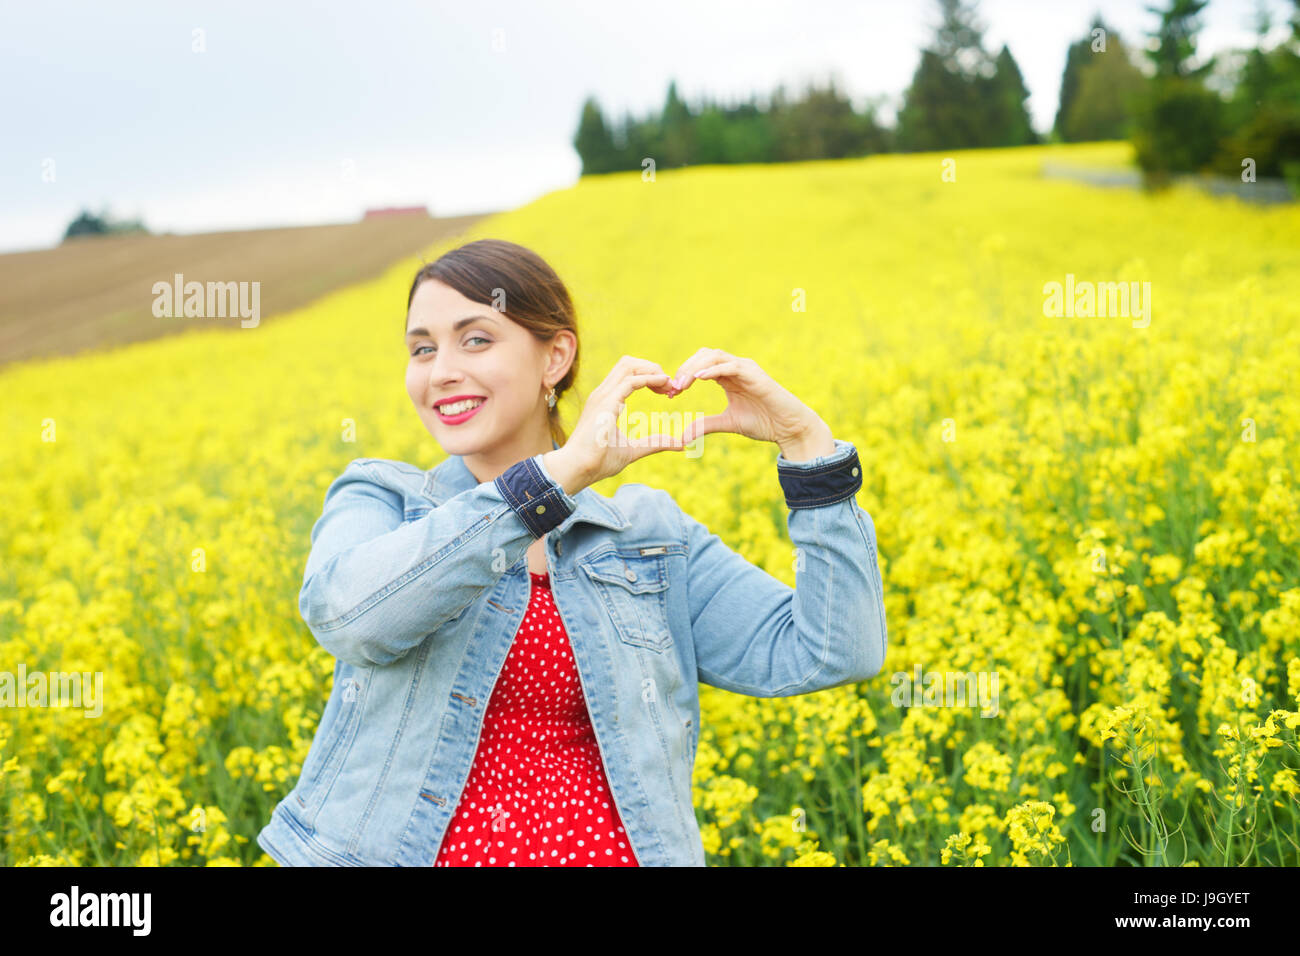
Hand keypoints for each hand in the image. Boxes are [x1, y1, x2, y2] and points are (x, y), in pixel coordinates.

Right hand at [553, 355, 685, 486]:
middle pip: (629, 363)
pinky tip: (663, 384)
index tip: (666, 390)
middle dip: (652, 368)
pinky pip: (631, 381)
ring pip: (629, 365)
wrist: (577, 469)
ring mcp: (603, 396)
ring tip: (667, 385)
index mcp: (606, 401)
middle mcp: (603, 393)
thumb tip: (680, 445)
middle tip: (669, 386)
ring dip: (652, 370)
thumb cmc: (598, 461)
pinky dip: (649, 379)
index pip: (627, 373)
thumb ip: (654, 444)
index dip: (649, 375)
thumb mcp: (633, 450)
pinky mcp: (606, 403)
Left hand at [666, 348, 828, 449]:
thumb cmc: (763, 423)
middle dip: (685, 368)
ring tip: (682, 383)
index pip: (700, 365)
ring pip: (714, 356)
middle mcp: (736, 368)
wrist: (789, 428)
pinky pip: (731, 366)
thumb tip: (682, 437)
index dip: (683, 375)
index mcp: (728, 376)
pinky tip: (699, 379)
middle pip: (704, 356)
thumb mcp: (728, 423)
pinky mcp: (755, 375)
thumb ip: (706, 426)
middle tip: (673, 387)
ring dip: (695, 367)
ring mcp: (746, 369)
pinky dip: (714, 369)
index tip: (671, 394)